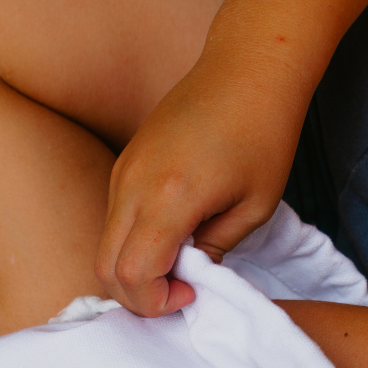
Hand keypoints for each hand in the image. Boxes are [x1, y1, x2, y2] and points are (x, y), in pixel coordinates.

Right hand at [95, 52, 302, 316]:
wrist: (247, 66)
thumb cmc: (263, 133)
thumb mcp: (254, 206)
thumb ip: (215, 250)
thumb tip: (189, 276)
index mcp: (169, 198)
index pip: (134, 273)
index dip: (156, 301)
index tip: (191, 292)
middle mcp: (133, 186)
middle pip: (106, 268)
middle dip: (137, 296)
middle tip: (178, 291)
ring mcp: (122, 173)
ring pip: (104, 247)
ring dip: (133, 269)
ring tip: (177, 264)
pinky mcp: (123, 165)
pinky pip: (112, 221)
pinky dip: (131, 244)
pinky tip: (169, 237)